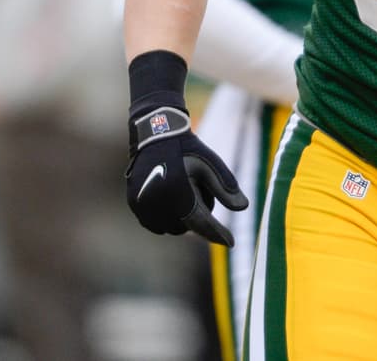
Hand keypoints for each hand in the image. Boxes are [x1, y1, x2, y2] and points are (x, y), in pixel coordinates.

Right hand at [124, 50, 247, 246]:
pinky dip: (164, 219)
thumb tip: (243, 208)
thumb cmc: (187, 149)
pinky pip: (153, 223)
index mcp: (179, 195)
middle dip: (198, 221)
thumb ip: (226, 188)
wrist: (155, 134)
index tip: (231, 243)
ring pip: (169, 228)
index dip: (218, 234)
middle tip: (203, 199)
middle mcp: (158, 204)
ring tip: (187, 200)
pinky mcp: (133, 203)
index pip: (202, 224)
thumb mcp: (211, 165)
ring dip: (181, 222)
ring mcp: (142, 205)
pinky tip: (172, 206)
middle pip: (186, 228)